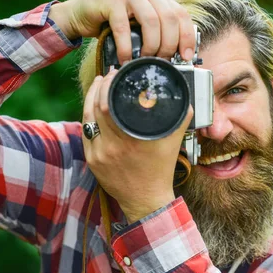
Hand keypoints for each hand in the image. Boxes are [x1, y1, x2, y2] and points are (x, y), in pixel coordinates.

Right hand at [49, 0, 195, 61]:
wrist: (81, 14)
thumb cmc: (113, 23)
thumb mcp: (140, 28)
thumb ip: (158, 34)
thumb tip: (176, 58)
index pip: (181, 15)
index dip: (187, 37)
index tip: (185, 57)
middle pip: (169, 18)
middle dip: (168, 44)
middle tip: (161, 60)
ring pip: (151, 21)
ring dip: (151, 45)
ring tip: (144, 59)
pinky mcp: (110, 0)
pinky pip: (124, 27)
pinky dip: (126, 48)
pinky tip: (125, 59)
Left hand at [82, 68, 193, 222]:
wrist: (147, 200)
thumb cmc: (160, 171)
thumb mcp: (172, 142)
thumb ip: (180, 118)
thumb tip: (186, 98)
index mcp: (130, 140)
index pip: (108, 104)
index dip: (108, 85)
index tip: (115, 73)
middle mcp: (110, 146)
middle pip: (95, 107)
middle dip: (99, 87)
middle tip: (107, 75)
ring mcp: (98, 154)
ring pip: (87, 119)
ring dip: (91, 99)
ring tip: (98, 85)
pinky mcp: (92, 160)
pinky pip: (86, 132)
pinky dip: (89, 117)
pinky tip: (93, 107)